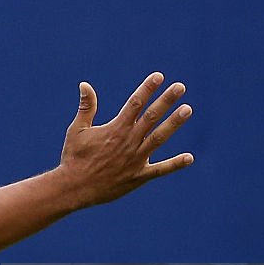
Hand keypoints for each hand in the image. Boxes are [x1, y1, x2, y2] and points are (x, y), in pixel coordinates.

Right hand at [59, 72, 192, 207]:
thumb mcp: (77, 130)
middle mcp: (128, 141)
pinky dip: (175, 164)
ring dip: (174, 123)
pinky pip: (160, 170)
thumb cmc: (74, 157)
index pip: (135, 103)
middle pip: (151, 116)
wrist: (74, 188)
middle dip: (166, 100)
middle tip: (180, 87)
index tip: (159, 76)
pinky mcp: (138, 176)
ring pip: (159, 137)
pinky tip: (190, 158)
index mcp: (115, 129)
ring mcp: (136, 159)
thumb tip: (85, 85)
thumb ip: (86, 107)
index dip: (147, 88)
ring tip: (187, 109)